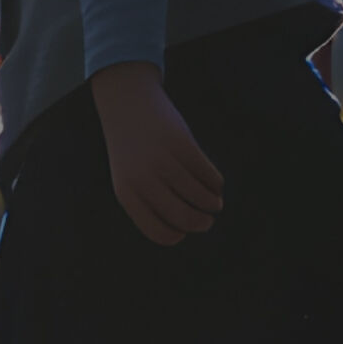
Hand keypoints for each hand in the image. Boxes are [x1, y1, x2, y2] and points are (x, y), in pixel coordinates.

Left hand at [89, 61, 221, 244]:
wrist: (127, 106)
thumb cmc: (132, 151)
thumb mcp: (130, 177)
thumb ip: (150, 201)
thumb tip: (185, 227)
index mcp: (126, 193)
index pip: (155, 229)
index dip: (174, 236)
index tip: (184, 234)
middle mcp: (143, 179)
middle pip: (181, 215)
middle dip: (200, 224)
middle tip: (207, 223)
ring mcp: (163, 161)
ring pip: (199, 195)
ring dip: (212, 204)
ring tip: (214, 204)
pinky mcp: (182, 143)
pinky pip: (208, 174)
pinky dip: (215, 184)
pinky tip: (215, 185)